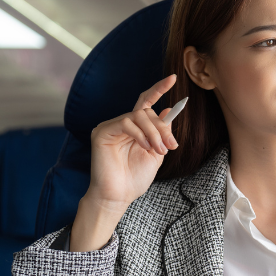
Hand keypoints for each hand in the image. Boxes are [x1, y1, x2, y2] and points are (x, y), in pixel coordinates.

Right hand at [70, 75, 178, 250]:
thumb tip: (169, 110)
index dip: (159, 89)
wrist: (119, 196)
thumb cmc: (135, 178)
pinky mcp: (102, 132)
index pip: (146, 102)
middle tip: (170, 146)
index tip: (173, 79)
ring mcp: (110, 126)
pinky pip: (126, 123)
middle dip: (162, 128)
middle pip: (146, 111)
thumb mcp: (156, 153)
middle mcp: (122, 124)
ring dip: (153, 133)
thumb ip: (162, 133)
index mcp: (135, 128)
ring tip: (158, 150)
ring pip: (138, 116)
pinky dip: (140, 134)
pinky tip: (145, 147)